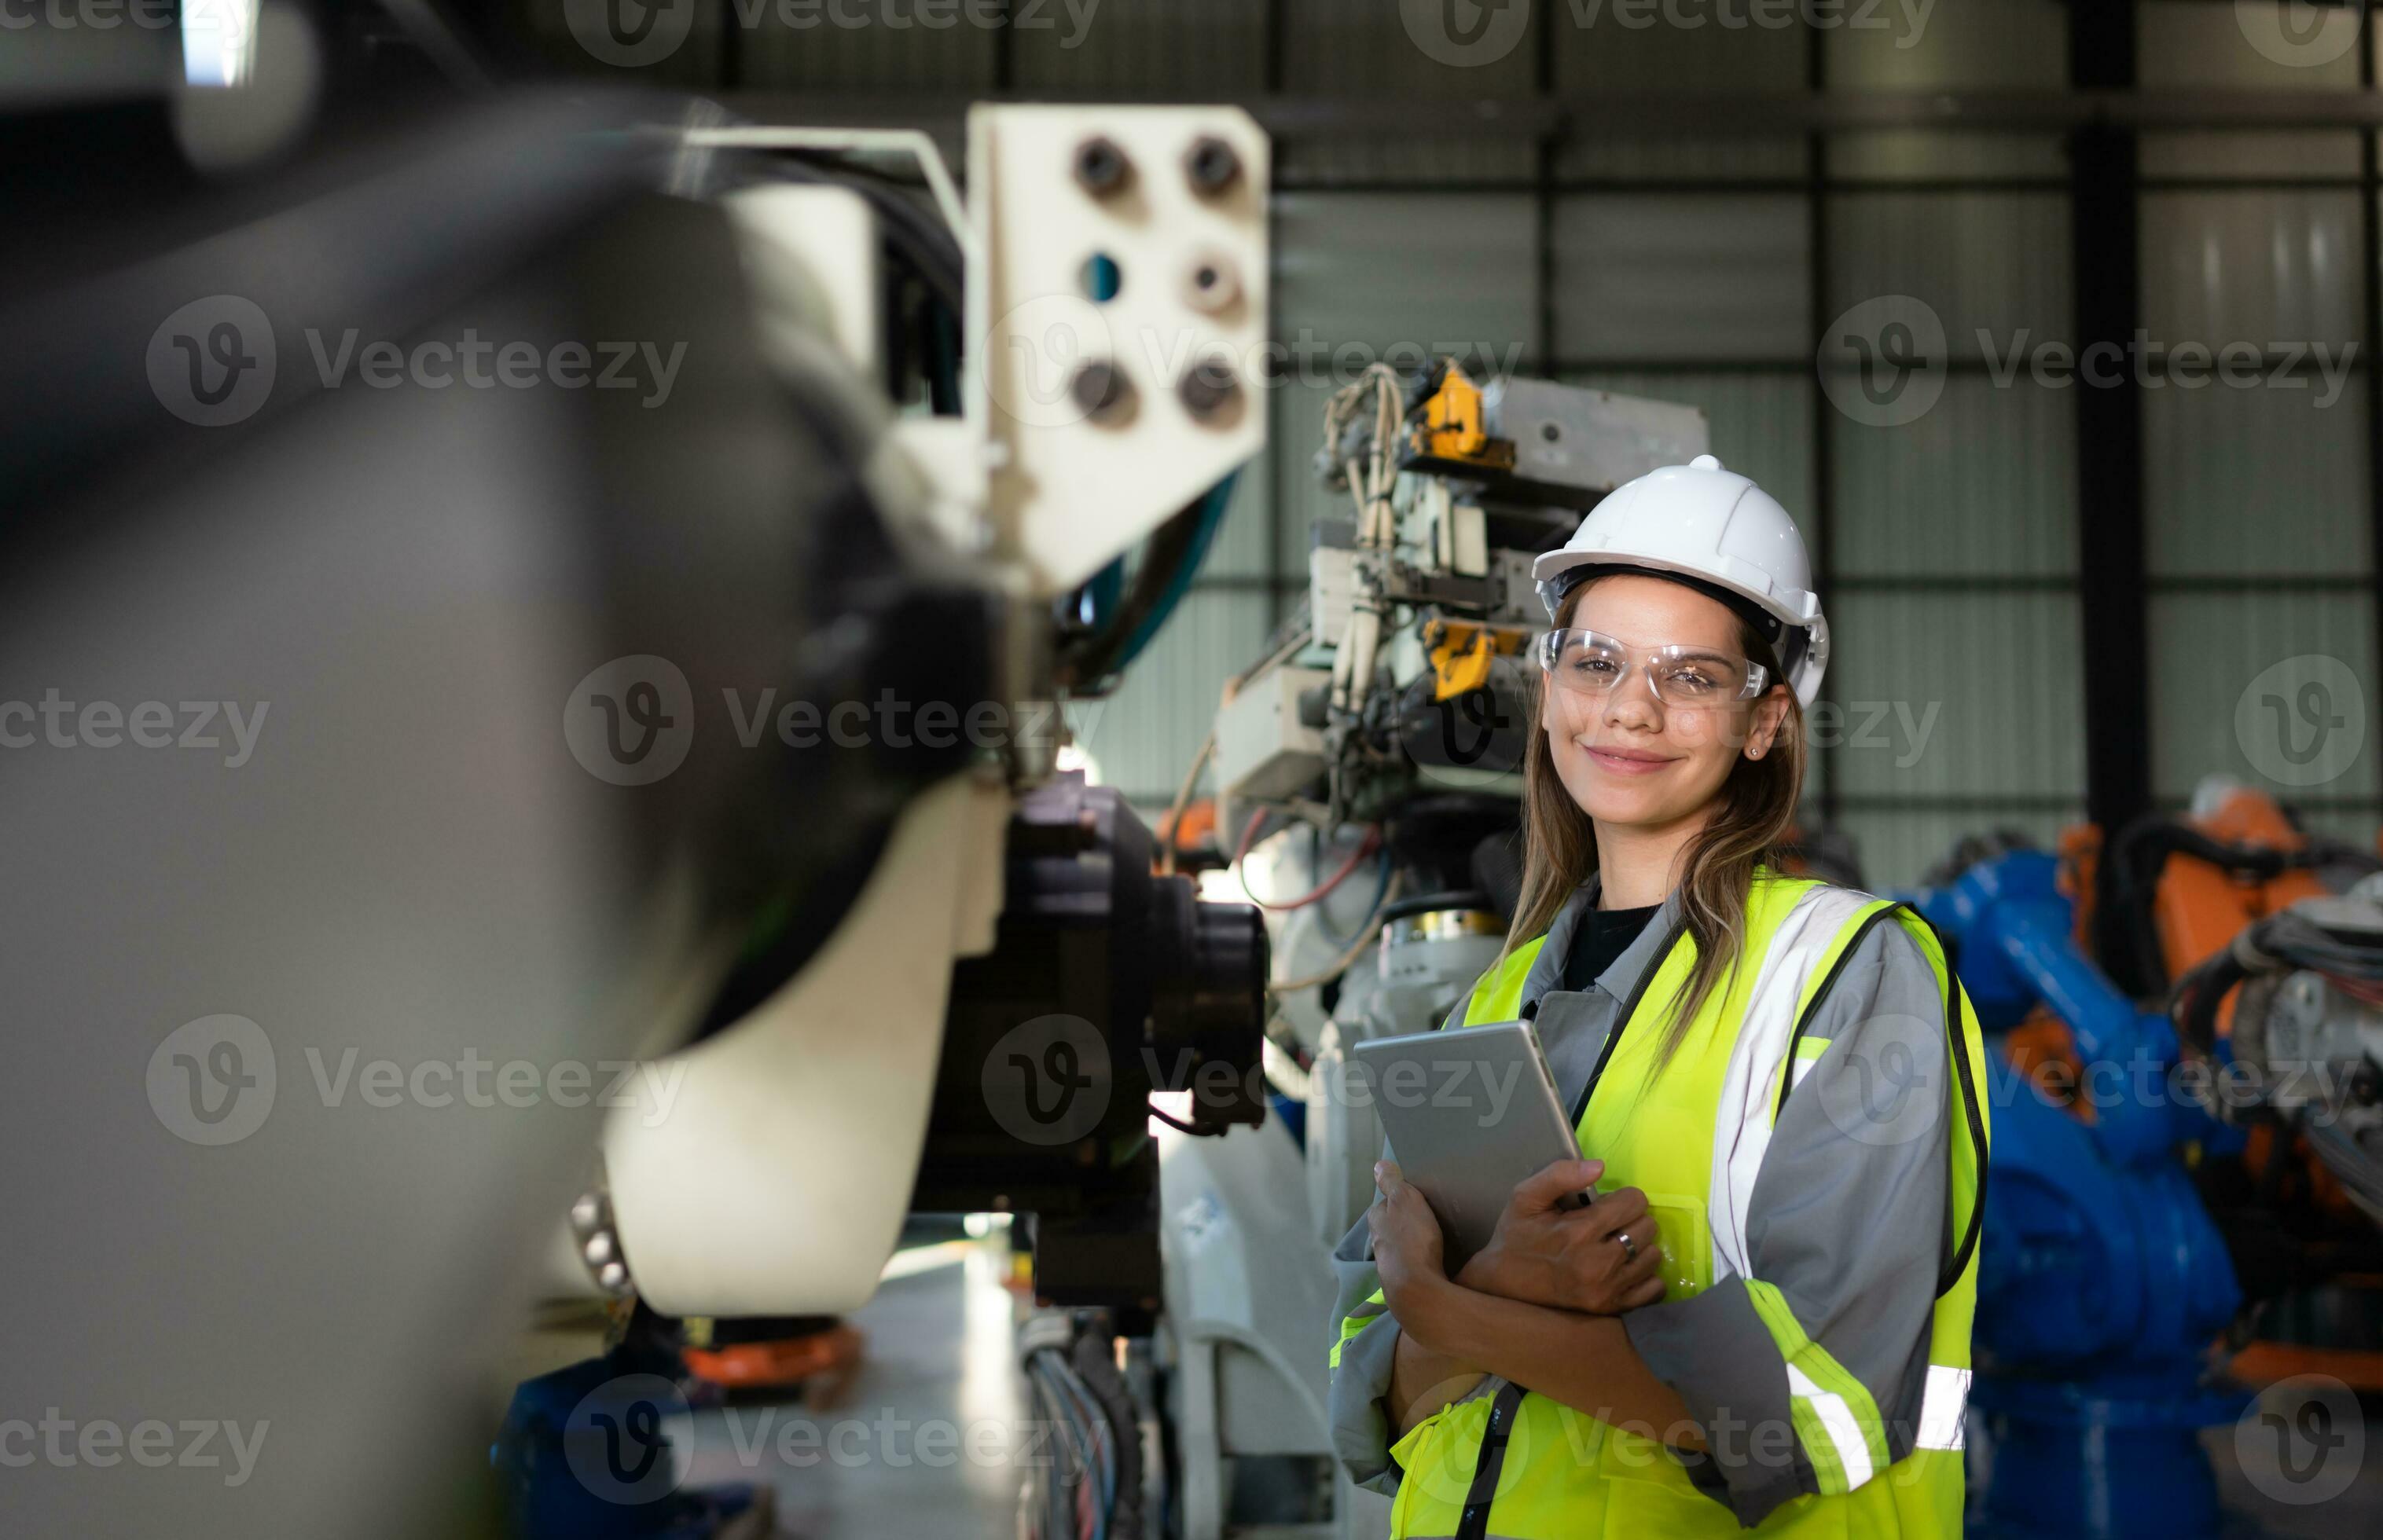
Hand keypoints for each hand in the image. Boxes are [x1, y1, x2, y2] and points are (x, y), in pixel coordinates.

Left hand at [1367, 1160, 1447, 1314]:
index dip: (1403, 1198)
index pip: (1386, 1203)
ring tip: (1438, 1241)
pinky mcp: (1405, 1283)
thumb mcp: (1404, 1199)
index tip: (1420, 1198)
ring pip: (1404, 1247)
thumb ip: (1392, 1182)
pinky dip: (1424, 1261)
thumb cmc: (1410, 1239)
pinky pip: (1415, 1265)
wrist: (1416, 1289)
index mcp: (1377, 1219)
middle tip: (1432, 1219)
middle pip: (1394, 1227)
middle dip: (1409, 1223)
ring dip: (1416, 1244)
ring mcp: (1390, 1265)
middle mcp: (1379, 1242)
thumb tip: (1379, 1165)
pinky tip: (1437, 1263)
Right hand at [1456, 1159, 1665, 1313]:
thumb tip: (1599, 1166)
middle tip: (1609, 1225)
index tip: (1606, 1204)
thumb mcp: (1526, 1196)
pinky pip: (1654, 1289)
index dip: (1623, 1198)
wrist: (1502, 1285)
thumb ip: (1560, 1175)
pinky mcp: (1611, 1308)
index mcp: (1579, 1231)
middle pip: (1647, 1227)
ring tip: (1614, 1246)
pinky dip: (1644, 1276)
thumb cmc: (1516, 1235)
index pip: (1635, 1202)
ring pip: (1653, 1256)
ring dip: (1639, 1247)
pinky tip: (1623, 1269)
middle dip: (1631, 1220)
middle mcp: (1598, 1263)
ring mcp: (1607, 1290)